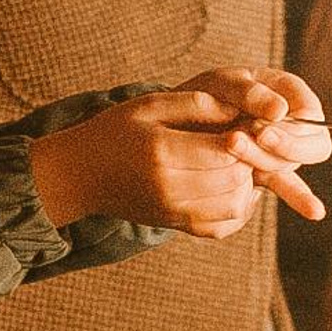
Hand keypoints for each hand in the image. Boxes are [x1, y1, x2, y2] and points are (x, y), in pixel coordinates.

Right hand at [28, 70, 330, 237]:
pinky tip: (231, 183)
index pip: (227, 148)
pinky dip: (239, 205)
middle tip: (250, 138)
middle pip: (235, 176)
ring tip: (238, 159)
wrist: (81, 176)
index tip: (248, 120)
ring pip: (236, 202)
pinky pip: (225, 224)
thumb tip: (245, 110)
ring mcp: (174, 213)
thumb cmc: (117, 131)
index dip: (247, 133)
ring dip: (246, 180)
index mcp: (163, 153)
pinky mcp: (178, 226)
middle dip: (250, 157)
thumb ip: (198, 105)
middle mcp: (170, 189)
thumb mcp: (152, 104)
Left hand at [179, 67, 331, 220]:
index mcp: (289, 92)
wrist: (181, 120)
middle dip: (280, 148)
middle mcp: (292, 122)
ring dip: (261, 160)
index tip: (260, 130)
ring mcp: (280, 148)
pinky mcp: (265, 170)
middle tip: (241, 140)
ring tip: (230, 145)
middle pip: (311, 144)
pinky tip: (314, 211)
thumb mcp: (224, 83)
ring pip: (289, 164)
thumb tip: (280, 111)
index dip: (291, 127)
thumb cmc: (206, 93)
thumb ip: (251, 93)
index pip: (310, 114)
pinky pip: (287, 184)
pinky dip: (299, 197)